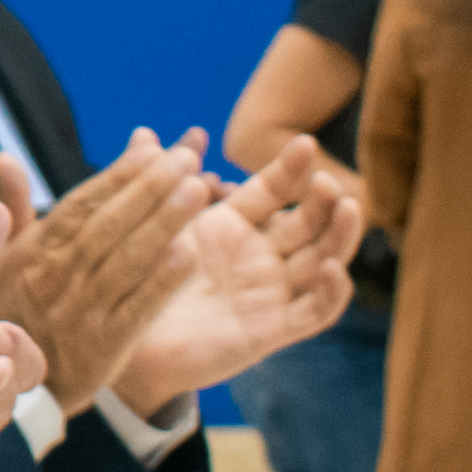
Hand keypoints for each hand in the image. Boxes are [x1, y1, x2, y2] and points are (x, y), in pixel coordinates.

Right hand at [0, 132, 212, 404]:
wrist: (1, 387)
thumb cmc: (4, 313)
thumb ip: (9, 208)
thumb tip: (5, 157)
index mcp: (32, 252)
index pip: (81, 205)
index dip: (118, 176)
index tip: (152, 148)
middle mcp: (56, 278)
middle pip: (109, 226)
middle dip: (150, 189)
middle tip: (186, 158)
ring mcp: (81, 312)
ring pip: (127, 260)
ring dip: (165, 224)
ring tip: (199, 189)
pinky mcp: (103, 347)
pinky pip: (137, 309)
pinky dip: (161, 283)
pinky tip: (189, 254)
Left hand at [112, 136, 361, 415]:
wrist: (123, 339)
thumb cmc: (139, 280)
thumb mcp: (151, 228)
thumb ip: (154, 182)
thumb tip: (142, 131)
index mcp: (233, 225)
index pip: (271, 190)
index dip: (289, 168)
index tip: (303, 142)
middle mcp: (260, 256)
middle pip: (307, 223)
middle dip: (323, 201)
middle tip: (327, 181)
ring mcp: (271, 292)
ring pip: (323, 261)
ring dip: (340, 235)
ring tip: (348, 208)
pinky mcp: (273, 329)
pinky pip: (314, 312)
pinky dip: (331, 291)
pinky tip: (333, 269)